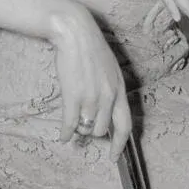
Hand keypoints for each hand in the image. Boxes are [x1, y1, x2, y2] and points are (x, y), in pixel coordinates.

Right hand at [50, 7, 130, 160]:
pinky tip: (62, 136)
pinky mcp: (73, 96)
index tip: (113, 156)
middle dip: (94, 133)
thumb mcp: (111, 69)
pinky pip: (70, 124)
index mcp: (120, 89)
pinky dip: (65, 133)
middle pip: (103, 130)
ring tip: (74, 125)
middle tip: (85, 131)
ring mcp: (91, 97)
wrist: (75, 33)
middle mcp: (109, 96)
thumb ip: (112, 90)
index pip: (125, 125)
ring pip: (87, 128)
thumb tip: (107, 110)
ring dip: (80, 130)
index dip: (120, 144)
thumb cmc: (92, 49)